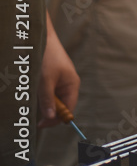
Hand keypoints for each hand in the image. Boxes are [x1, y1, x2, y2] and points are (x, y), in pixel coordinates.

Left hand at [38, 14, 78, 128]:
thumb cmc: (48, 58)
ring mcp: (62, 81)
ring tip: (35, 104)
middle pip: (62, 106)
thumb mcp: (46, 81)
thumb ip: (48, 100)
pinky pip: (50, 92)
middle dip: (50, 113)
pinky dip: (43, 97)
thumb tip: (50, 117)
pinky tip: (36, 94)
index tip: (41, 125)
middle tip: (36, 119)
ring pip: (54, 100)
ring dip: (45, 104)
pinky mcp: (54, 77)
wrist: (43, 39)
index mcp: (72, 85)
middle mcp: (69, 85)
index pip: (69, 108)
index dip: (57, 119)